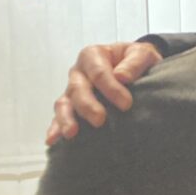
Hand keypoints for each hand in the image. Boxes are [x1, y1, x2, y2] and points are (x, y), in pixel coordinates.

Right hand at [46, 42, 162, 144]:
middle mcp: (78, 73)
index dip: (111, 88)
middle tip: (99, 120)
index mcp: (93, 56)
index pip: (98, 72)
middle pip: (78, 89)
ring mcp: (72, 90)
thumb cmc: (137, 61)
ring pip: (64, 103)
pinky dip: (55, 128)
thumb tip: (122, 76)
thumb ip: (134, 62)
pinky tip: (52, 140)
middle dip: (87, 105)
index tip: (126, 104)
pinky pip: (59, 117)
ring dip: (66, 118)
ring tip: (72, 133)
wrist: (135, 68)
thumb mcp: (143, 54)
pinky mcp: (72, 107)